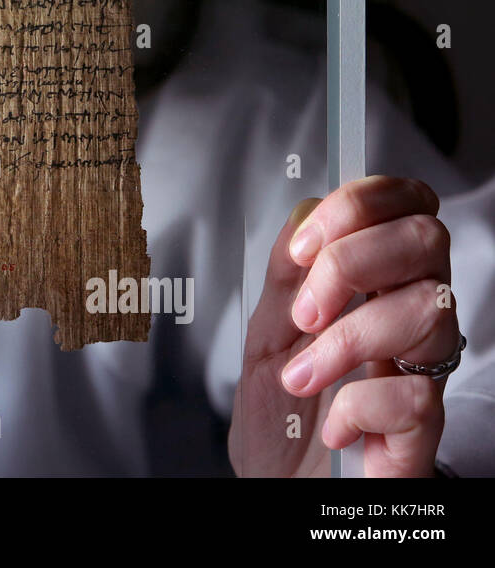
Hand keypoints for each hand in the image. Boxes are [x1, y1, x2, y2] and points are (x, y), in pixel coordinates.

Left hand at [229, 175, 457, 476]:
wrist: (282, 487)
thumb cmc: (281, 417)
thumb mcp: (264, 334)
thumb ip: (284, 275)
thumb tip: (304, 215)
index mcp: (374, 282)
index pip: (403, 205)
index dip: (360, 205)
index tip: (305, 246)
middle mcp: (408, 314)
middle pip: (426, 238)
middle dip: (352, 261)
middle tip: (306, 310)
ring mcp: (422, 366)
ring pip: (427, 308)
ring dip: (346, 338)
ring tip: (302, 377)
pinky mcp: (425, 426)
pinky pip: (416, 393)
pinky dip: (359, 406)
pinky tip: (335, 425)